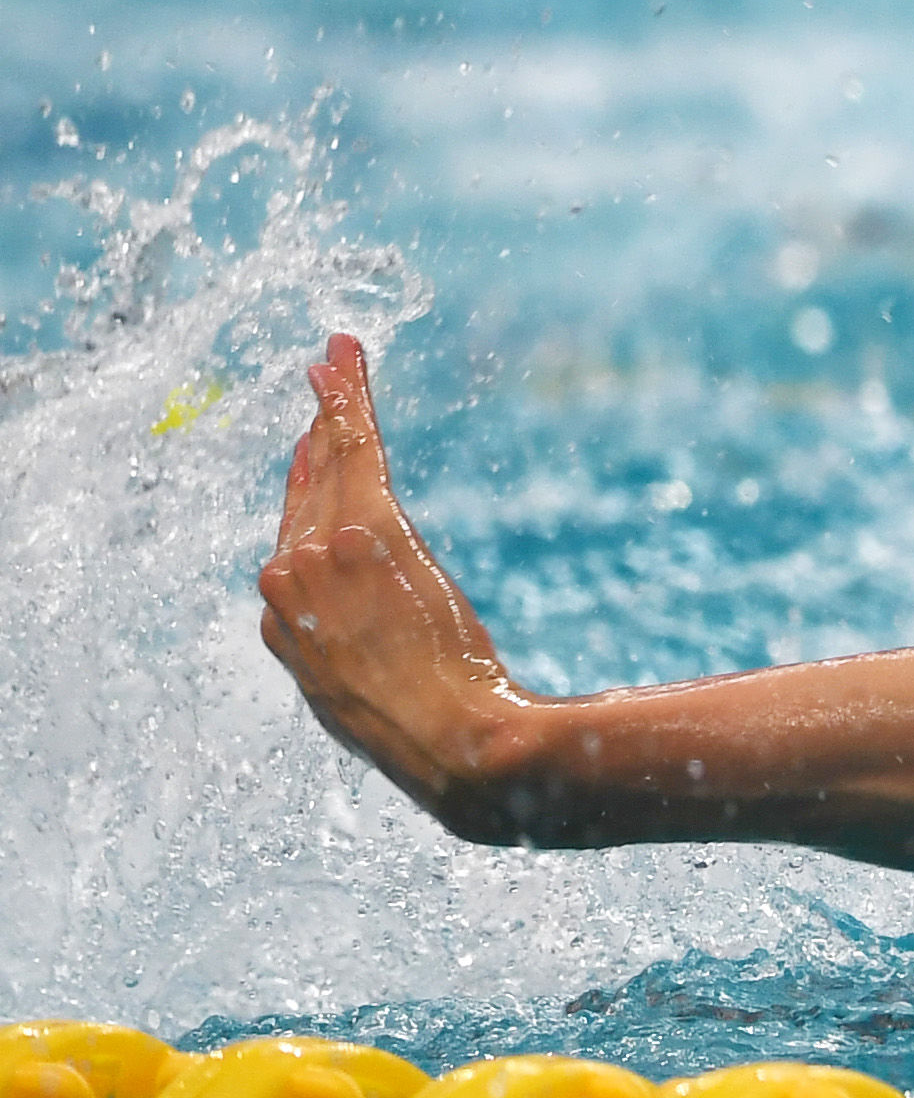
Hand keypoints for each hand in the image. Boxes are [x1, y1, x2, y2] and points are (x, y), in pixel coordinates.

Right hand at [262, 333, 536, 830]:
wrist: (445, 741)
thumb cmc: (418, 731)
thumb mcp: (356, 696)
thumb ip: (339, 651)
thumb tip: (350, 636)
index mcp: (283, 621)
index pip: (292, 535)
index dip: (304, 487)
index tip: (312, 450)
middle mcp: (289, 578)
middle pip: (306, 488)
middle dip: (318, 431)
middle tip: (326, 378)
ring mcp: (324, 552)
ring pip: (333, 461)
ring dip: (336, 403)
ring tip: (339, 357)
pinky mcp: (371, 532)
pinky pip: (359, 452)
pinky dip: (349, 404)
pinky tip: (343, 366)